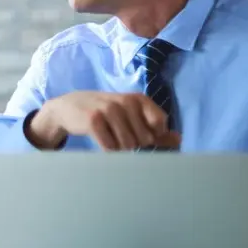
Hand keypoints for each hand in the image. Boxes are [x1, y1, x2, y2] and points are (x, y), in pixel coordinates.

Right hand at [29, 91, 180, 150]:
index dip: (152, 135)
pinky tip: (99, 139)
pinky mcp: (93, 120)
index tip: (139, 132)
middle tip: (118, 133)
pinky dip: (106, 149)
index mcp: (138, 99)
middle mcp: (125, 101)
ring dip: (118, 147)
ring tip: (108, 135)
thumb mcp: (131, 115)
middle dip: (132, 143)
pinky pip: (110, 147)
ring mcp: (109, 110)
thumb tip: (179, 139)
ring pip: (127, 145)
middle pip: (144, 139)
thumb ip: (155, 128)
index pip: (160, 124)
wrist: (69, 107)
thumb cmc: (105, 113)